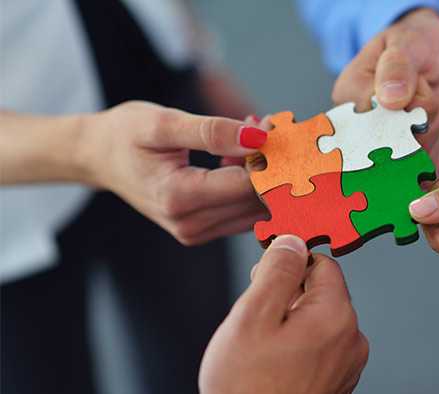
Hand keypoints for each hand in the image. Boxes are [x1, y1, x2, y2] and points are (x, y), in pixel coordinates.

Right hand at [79, 101, 268, 244]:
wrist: (99, 157)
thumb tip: (258, 138)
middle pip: (257, 201)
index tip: (272, 123)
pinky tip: (242, 153)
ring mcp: (197, 232)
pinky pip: (243, 211)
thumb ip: (212, 132)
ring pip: (256, 209)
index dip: (269, 155)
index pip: (248, 185)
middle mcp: (190, 225)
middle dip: (272, 163)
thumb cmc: (125, 134)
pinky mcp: (204, 229)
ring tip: (253, 133)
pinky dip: (252, 184)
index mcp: (178, 198)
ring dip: (265, 174)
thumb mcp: (164, 123)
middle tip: (269, 124)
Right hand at [199, 235, 368, 393]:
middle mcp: (351, 339)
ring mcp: (346, 363)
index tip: (266, 272)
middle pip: (320, 292)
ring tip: (261, 346)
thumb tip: (293, 240)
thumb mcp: (252, 316)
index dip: (291, 263)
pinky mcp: (336, 381)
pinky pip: (318, 345)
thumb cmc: (247, 387)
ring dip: (289, 321)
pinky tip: (272, 363)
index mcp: (336, 316)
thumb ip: (277, 271)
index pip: (323, 264)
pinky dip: (296, 345)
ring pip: (316, 319)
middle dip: (286, 295)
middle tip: (255, 318)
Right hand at [332, 8, 438, 172]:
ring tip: (429, 104)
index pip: (372, 123)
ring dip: (434, 132)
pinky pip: (426, 165)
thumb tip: (389, 99)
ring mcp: (381, 144)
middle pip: (395, 147)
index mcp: (349, 97)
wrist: (433, 55)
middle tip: (426, 91)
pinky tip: (435, 121)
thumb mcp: (407, 44)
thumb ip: (397, 67)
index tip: (415, 88)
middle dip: (422, 125)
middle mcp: (360, 126)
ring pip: (414, 158)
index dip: (402, 113)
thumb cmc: (413, 43)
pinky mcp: (403, 157)